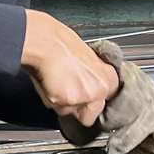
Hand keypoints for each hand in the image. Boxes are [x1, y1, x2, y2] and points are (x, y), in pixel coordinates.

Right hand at [20, 11, 118, 126]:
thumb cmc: (59, 40)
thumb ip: (91, 74)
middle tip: (66, 89)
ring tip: (53, 81)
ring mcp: (85, 98)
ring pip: (70, 111)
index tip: (86, 94)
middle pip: (92, 113)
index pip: (108, 100)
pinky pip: (56, 107)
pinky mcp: (66, 102)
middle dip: (78, 106)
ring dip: (61, 102)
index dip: (94, 98)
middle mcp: (100, 89)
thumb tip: (86, 80)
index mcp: (109, 76)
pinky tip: (47, 83)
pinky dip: (49, 98)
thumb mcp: (85, 55)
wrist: (44, 41)